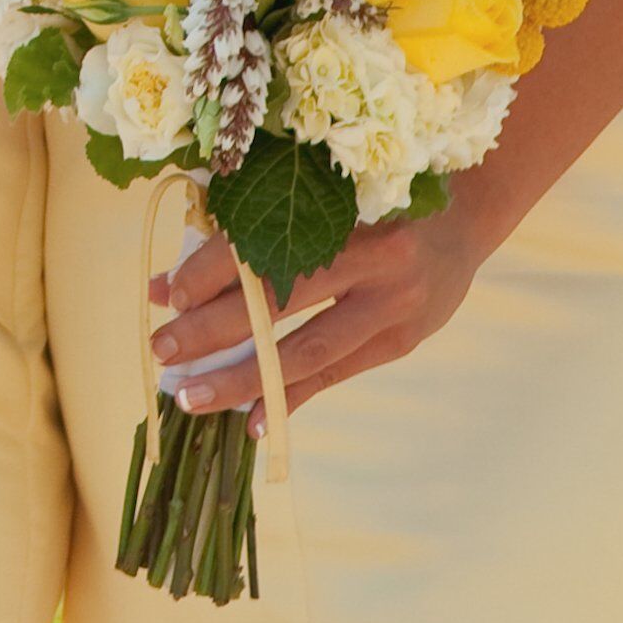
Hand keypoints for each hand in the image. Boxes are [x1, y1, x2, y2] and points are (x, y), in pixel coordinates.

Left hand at [150, 209, 487, 414]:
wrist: (462, 220)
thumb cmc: (368, 199)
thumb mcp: (317, 200)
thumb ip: (249, 235)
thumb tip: (170, 284)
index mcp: (347, 211)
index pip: (267, 247)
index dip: (212, 273)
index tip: (167, 294)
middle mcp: (376, 262)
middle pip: (281, 303)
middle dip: (212, 330)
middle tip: (160, 348)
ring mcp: (393, 308)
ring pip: (307, 353)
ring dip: (243, 378)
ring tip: (191, 396)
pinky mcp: (400, 342)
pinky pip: (337, 376)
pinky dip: (291, 399)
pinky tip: (252, 422)